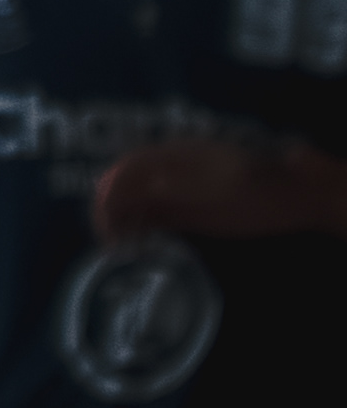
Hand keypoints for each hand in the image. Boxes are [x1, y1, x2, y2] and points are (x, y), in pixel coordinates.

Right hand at [97, 136, 346, 244]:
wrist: (299, 193)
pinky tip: (143, 244)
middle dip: (108, 212)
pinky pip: (154, 208)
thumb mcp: (218, 197)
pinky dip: (140, 224)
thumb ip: (176, 191)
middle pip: (122, 182)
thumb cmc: (262, 195)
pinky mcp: (191, 201)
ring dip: (122, 220)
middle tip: (113, 247)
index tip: (109, 234)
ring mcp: (180, 182)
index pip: (123, 173)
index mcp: (174, 158)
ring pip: (134, 196)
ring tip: (124, 249)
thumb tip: (134, 186)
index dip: (107, 200)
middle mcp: (170, 166)